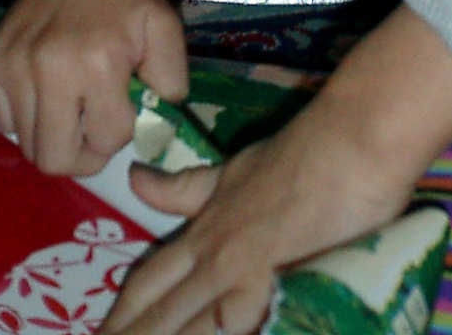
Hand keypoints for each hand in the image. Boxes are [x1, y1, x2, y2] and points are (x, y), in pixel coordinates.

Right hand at [0, 0, 183, 175]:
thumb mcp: (166, 31)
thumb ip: (171, 82)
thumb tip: (155, 129)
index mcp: (98, 63)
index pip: (105, 140)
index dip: (118, 136)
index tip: (121, 113)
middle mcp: (50, 69)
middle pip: (52, 160)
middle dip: (80, 157)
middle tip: (91, 133)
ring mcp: (15, 67)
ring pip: (27, 144)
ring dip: (53, 136)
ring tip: (71, 108)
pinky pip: (5, 121)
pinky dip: (28, 118)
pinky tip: (48, 92)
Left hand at [99, 5, 451, 334]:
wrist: (352, 136)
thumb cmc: (307, 149)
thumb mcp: (237, 168)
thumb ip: (190, 186)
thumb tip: (135, 179)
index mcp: (206, 223)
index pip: (150, 277)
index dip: (123, 310)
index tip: (99, 334)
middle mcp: (212, 248)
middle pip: (156, 307)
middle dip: (127, 334)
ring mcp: (236, 265)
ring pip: (183, 322)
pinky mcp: (267, 278)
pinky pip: (226, 325)